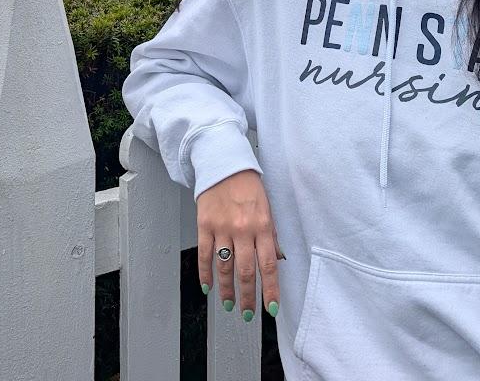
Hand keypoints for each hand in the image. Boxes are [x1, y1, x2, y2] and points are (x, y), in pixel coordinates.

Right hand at [196, 169, 282, 320]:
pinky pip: (205, 255)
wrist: (224, 165)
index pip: (268, 265)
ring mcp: (222, 228)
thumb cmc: (249, 187)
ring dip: (227, 290)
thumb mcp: (268, 208)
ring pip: (224, 267)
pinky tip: (208, 287)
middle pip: (246, 271)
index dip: (270, 290)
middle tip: (248, 314)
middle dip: (248, 297)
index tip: (271, 308)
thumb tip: (275, 260)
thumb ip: (271, 235)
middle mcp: (243, 229)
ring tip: (230, 304)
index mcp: (263, 226)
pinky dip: (205, 274)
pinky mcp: (204, 225)